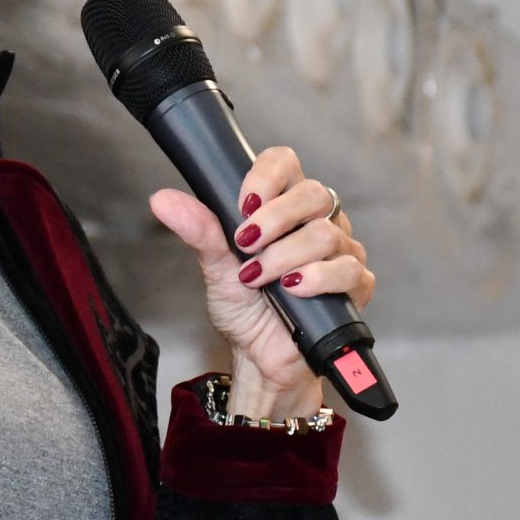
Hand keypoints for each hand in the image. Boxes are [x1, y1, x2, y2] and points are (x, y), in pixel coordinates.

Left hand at [148, 145, 374, 420]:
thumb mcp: (215, 267)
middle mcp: (317, 222)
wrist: (259, 356)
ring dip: (284, 257)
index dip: (266, 176)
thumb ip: (198, 231)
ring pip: (326, 234)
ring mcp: (341, 251)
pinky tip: (294, 292)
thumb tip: (163, 201)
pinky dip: (316, 280)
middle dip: (273, 219)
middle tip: (245, 245)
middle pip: (312, 194)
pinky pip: (348, 270)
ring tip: (258, 278)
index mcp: (284, 206)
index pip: (285, 163)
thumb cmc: (244, 308)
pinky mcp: (355, 285)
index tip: (242, 203)